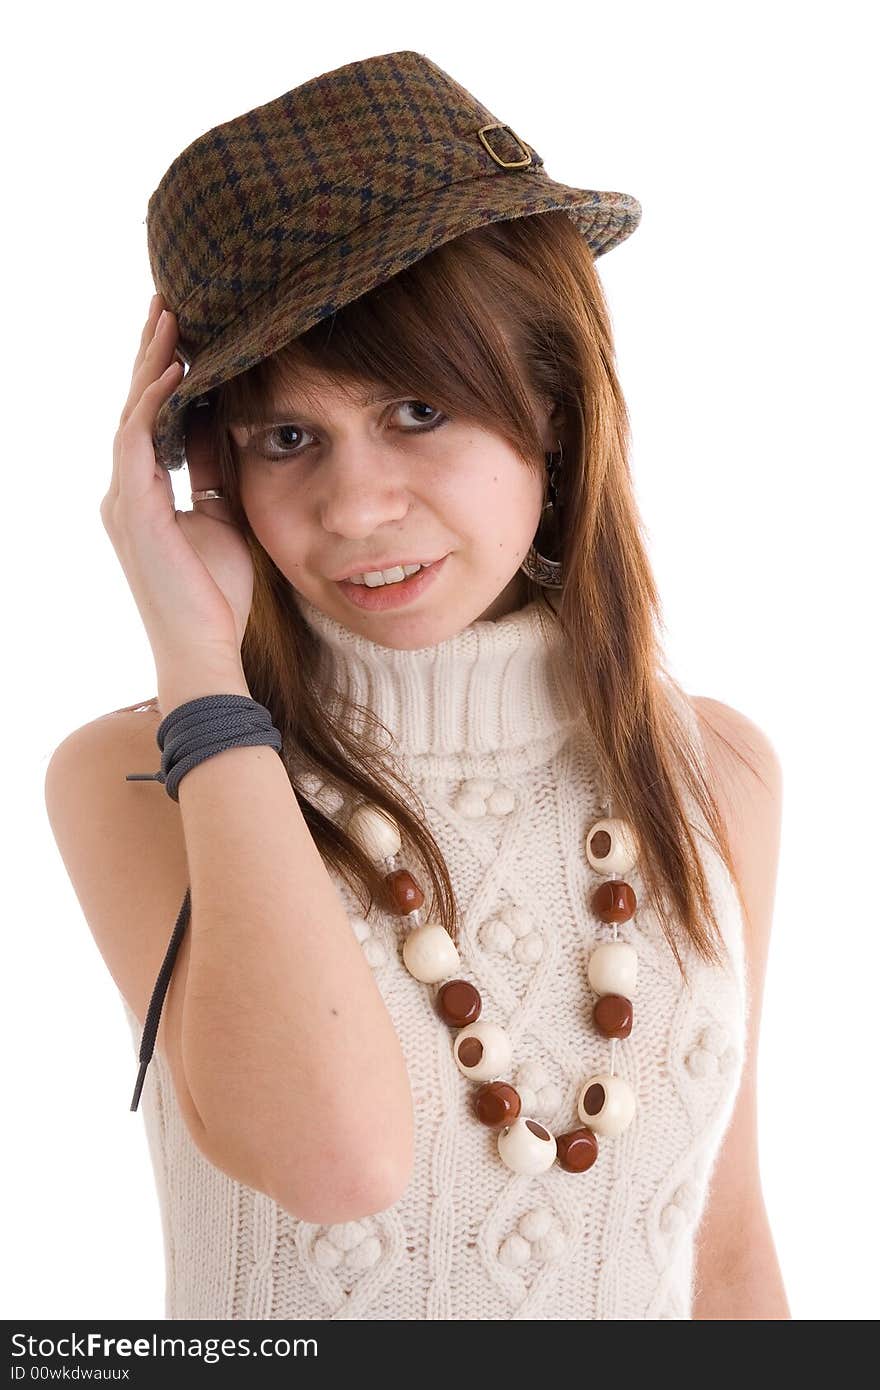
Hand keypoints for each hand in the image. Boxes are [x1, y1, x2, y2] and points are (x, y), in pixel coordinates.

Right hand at [101, 294, 254, 672]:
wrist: (205, 645)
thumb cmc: (216, 594)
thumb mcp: (224, 519)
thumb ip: (216, 475)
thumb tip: (225, 429)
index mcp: (145, 493)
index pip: (154, 419)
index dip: (167, 374)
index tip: (189, 332)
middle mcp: (126, 490)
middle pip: (138, 405)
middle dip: (153, 352)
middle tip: (170, 301)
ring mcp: (124, 498)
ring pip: (133, 412)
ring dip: (152, 362)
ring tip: (171, 315)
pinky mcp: (133, 509)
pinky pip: (138, 440)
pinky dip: (155, 403)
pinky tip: (176, 370)